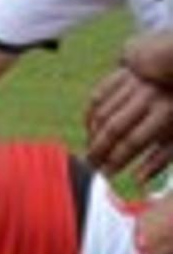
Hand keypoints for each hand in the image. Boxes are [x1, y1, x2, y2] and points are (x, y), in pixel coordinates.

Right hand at [79, 60, 172, 185]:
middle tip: (89, 165)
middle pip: (113, 127)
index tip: (105, 174)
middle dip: (98, 149)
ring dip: (93, 134)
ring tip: (90, 151)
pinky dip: (91, 113)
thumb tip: (138, 181)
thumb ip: (161, 159)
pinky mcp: (122, 72)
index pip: (133, 142)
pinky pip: (98, 94)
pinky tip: (90, 128)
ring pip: (102, 112)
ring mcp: (133, 82)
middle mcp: (147, 96)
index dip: (116, 160)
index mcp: (166, 113)